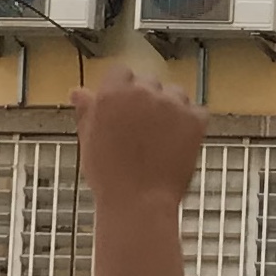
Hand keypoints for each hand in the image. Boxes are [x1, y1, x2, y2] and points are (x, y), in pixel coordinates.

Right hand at [73, 69, 203, 209]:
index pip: (121, 72)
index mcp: (113, 93)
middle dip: (147, 100)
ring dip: (171, 107)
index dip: (123, 90)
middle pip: (149, 82)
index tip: (125, 109)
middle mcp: (143, 92)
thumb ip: (87, 111)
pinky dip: (191, 123)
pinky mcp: (194, 120)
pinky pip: (197, 111)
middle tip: (143, 130)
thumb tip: (78, 91)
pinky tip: (179, 142)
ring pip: (175, 93)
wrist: (138, 202)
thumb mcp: (89, 140)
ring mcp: (171, 105)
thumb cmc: (109, 176)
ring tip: (162, 137)